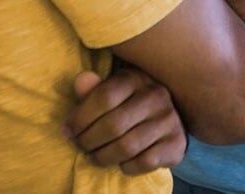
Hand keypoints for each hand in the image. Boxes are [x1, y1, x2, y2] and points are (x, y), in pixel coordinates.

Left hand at [62, 65, 186, 175]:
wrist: (169, 118)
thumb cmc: (130, 104)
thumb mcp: (111, 92)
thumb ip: (93, 90)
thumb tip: (81, 81)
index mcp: (136, 78)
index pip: (103, 98)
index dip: (79, 118)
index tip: (67, 131)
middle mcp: (156, 95)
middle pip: (113, 125)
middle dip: (88, 141)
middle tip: (80, 147)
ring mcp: (169, 119)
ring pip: (127, 147)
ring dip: (103, 157)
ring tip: (94, 157)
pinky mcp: (176, 143)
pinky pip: (144, 162)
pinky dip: (127, 167)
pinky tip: (121, 162)